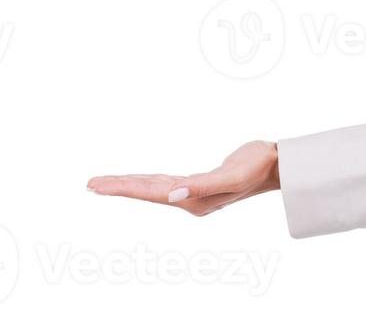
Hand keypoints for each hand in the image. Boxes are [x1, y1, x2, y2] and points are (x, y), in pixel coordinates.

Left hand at [87, 140, 279, 216]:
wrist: (276, 165)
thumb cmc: (257, 165)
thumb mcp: (232, 175)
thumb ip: (203, 185)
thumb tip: (173, 195)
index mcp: (194, 199)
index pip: (150, 193)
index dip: (122, 188)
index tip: (96, 186)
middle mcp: (189, 199)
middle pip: (146, 191)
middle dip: (117, 187)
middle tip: (89, 184)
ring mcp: (192, 193)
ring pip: (152, 188)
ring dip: (128, 185)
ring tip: (103, 184)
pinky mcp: (196, 184)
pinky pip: (163, 183)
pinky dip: (145, 182)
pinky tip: (138, 182)